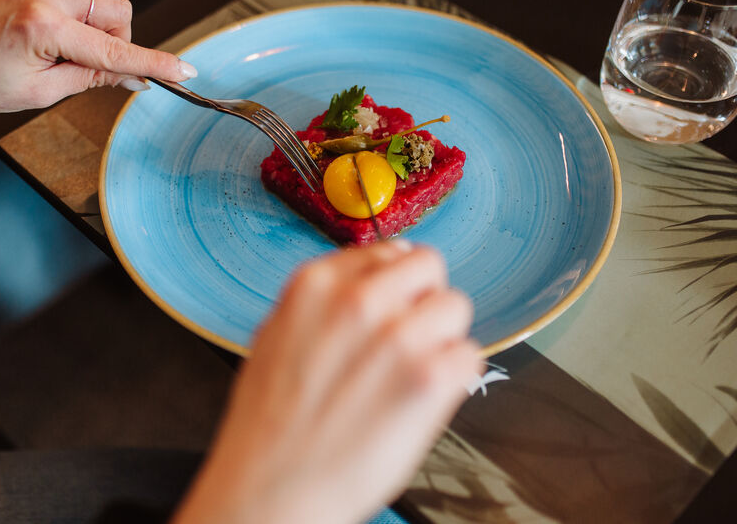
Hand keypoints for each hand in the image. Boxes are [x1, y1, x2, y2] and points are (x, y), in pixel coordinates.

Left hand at [0, 0, 194, 116]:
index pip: (114, 46)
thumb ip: (93, 77)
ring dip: (92, 26)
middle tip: (89, 65)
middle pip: (115, 10)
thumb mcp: (40, 92)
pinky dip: (72, 12)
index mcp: (40, 26)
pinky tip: (46, 30)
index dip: (152, 61)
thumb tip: (132, 74)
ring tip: (56, 49)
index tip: (181, 69)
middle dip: (114, 39)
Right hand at [172, 241, 481, 523]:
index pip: (388, 250)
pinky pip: (469, 356)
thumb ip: (324, 304)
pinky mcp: (429, 378)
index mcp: (316, 284)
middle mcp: (359, 299)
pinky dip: (456, 379)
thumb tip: (364, 285)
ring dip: (443, 338)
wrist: (272, 489)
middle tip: (412, 336)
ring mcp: (398, 336)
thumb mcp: (276, 337)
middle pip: (430, 266)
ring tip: (414, 374)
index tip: (395, 305)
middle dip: (424, 299)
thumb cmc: (269, 427)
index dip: (395, 284)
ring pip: (455, 307)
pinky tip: (423, 400)